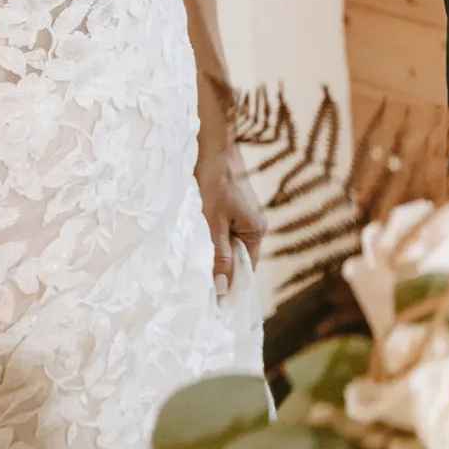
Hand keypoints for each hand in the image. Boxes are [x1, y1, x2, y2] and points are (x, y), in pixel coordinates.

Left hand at [196, 113, 266, 293]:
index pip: (247, 271)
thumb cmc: (210, 180)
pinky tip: (194, 242)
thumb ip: (218, 254)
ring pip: (228, 245)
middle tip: (196, 287)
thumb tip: (223, 289)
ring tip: (192, 266)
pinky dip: (210, 240)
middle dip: (219, 271)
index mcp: (256, 230)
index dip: (230, 287)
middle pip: (238, 259)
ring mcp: (242, 215)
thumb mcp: (211, 222)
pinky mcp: (230, 207)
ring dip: (212, 255)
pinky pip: (222, 233)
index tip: (212, 305)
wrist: (208, 143)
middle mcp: (254, 224)